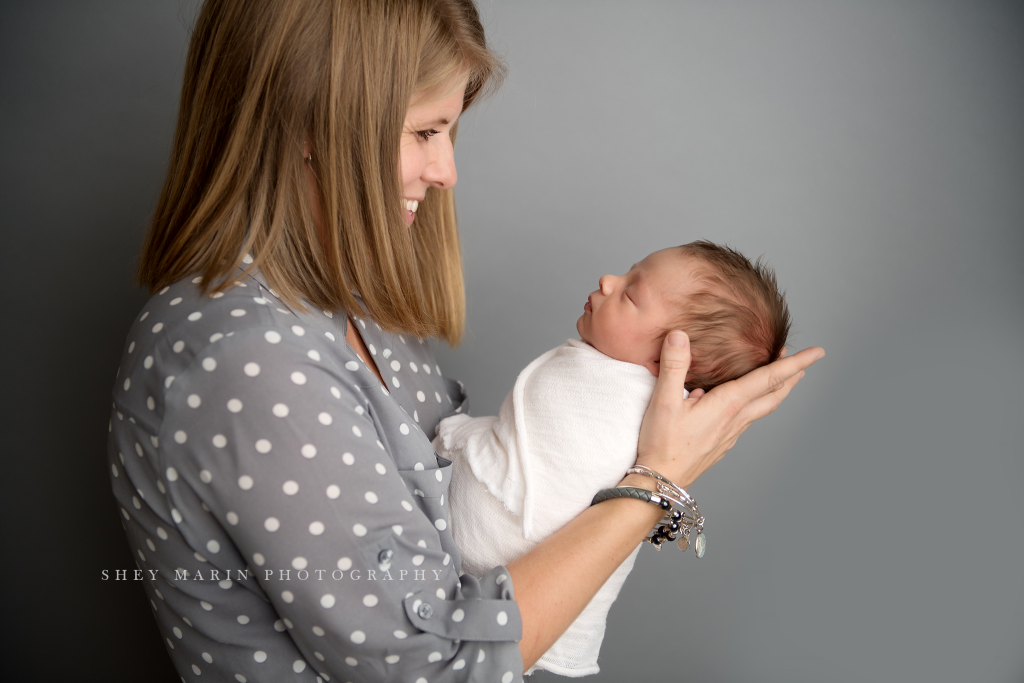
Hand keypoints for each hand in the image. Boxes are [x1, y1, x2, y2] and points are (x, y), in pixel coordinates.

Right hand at [635, 331, 823, 487]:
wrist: (661, 481)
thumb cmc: (662, 444)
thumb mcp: (663, 401)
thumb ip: (674, 366)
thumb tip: (679, 336)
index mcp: (728, 405)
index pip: (769, 379)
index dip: (794, 364)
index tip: (817, 353)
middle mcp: (736, 419)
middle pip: (773, 396)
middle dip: (792, 377)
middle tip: (805, 363)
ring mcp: (731, 434)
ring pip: (762, 409)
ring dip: (776, 392)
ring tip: (782, 380)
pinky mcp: (722, 443)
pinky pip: (746, 420)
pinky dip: (756, 405)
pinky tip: (743, 405)